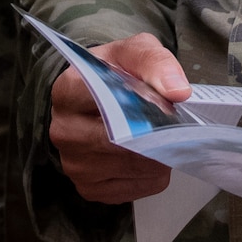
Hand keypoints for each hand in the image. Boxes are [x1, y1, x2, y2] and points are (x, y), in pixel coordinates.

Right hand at [49, 34, 184, 202]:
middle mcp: (64, 132)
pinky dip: (152, 174)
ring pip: (136, 168)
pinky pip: (138, 188)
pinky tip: (148, 155)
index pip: (110, 103)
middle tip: (172, 122)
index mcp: (67, 91)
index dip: (146, 104)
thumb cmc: (113, 73)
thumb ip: (155, 62)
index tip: (164, 102)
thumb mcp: (133, 52)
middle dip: (158, 134)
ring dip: (159, 154)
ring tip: (159, 135)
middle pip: (125, 143)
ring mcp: (75, 165)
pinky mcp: (89, 189)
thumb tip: (177, 92)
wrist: (96, 97)